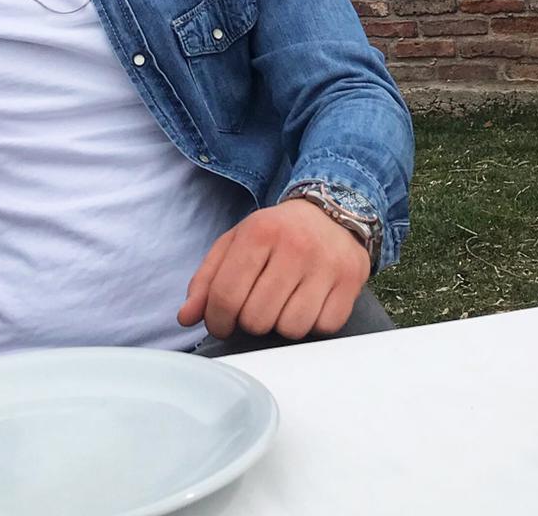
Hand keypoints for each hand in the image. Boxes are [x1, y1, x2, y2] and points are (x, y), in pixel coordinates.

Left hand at [178, 198, 370, 340]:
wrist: (332, 209)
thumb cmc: (277, 233)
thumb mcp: (236, 242)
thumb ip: (207, 279)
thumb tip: (186, 317)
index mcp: (259, 232)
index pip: (226, 296)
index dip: (217, 321)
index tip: (221, 323)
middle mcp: (295, 246)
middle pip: (257, 318)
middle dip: (250, 321)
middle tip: (257, 306)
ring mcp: (326, 264)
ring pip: (291, 328)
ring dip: (281, 324)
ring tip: (283, 303)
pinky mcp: (351, 281)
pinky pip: (323, 328)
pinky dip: (312, 324)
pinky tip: (309, 302)